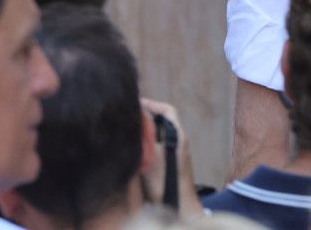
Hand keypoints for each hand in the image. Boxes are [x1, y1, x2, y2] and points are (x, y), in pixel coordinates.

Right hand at [139, 97, 201, 216]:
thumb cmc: (165, 182)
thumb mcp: (151, 154)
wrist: (179, 205)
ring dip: (147, 129)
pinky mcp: (172, 162)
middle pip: (163, 120)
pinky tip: (137, 148)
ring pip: (161, 132)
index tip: (136, 104)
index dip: (152, 104)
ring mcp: (177, 152)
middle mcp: (180, 140)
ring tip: (131, 130)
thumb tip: (138, 117)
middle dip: (147, 116)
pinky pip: (160, 144)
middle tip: (130, 116)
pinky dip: (149, 141)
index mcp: (179, 135)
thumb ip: (145, 134)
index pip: (168, 110)